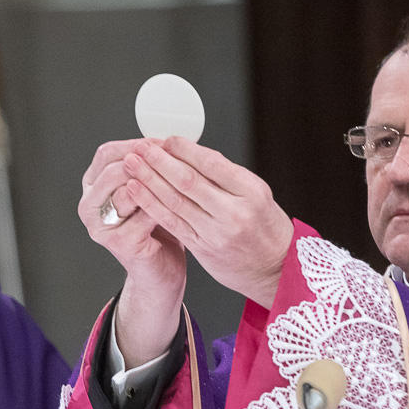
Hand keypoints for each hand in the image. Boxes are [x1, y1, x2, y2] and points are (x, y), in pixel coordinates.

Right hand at [80, 139, 185, 364]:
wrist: (161, 274)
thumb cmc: (157, 232)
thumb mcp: (150, 193)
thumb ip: (148, 169)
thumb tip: (164, 139)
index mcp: (93, 188)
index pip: (107, 154)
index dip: (135, 144)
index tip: (162, 141)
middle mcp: (90, 206)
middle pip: (113, 168)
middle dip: (146, 160)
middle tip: (172, 156)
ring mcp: (101, 226)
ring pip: (127, 188)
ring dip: (156, 180)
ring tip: (180, 177)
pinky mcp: (119, 242)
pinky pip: (144, 213)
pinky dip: (165, 205)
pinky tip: (183, 202)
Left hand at [122, 137, 292, 307]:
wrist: (276, 269)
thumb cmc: (266, 227)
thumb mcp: (257, 194)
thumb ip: (226, 175)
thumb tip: (191, 152)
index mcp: (251, 191)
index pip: (211, 163)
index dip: (184, 149)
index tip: (166, 139)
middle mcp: (234, 212)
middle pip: (188, 180)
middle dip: (159, 161)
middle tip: (141, 146)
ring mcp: (216, 232)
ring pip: (175, 200)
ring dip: (148, 179)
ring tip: (132, 163)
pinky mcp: (202, 247)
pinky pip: (171, 222)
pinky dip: (151, 204)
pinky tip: (136, 190)